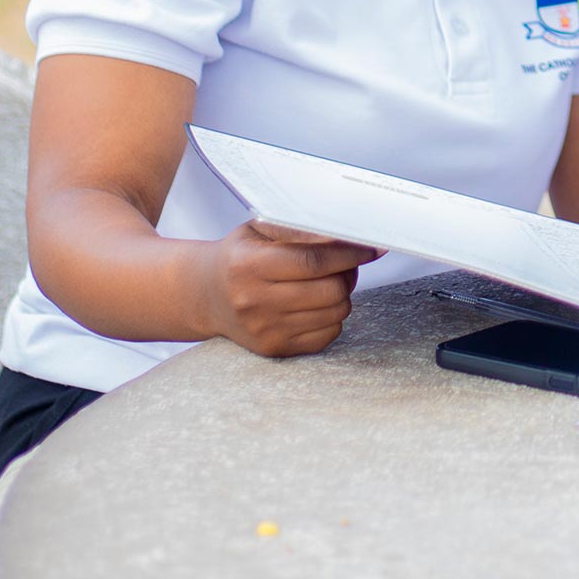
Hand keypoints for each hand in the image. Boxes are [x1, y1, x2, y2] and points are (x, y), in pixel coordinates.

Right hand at [195, 220, 381, 356]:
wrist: (206, 295)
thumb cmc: (241, 255)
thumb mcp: (260, 230)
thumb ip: (300, 229)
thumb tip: (348, 233)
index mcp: (249, 265)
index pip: (313, 261)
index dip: (349, 254)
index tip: (372, 247)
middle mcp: (254, 301)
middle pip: (329, 290)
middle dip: (349, 274)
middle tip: (348, 265)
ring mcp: (264, 330)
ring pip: (334, 313)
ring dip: (342, 295)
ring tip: (329, 282)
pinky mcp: (274, 349)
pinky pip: (327, 335)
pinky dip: (332, 318)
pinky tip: (317, 304)